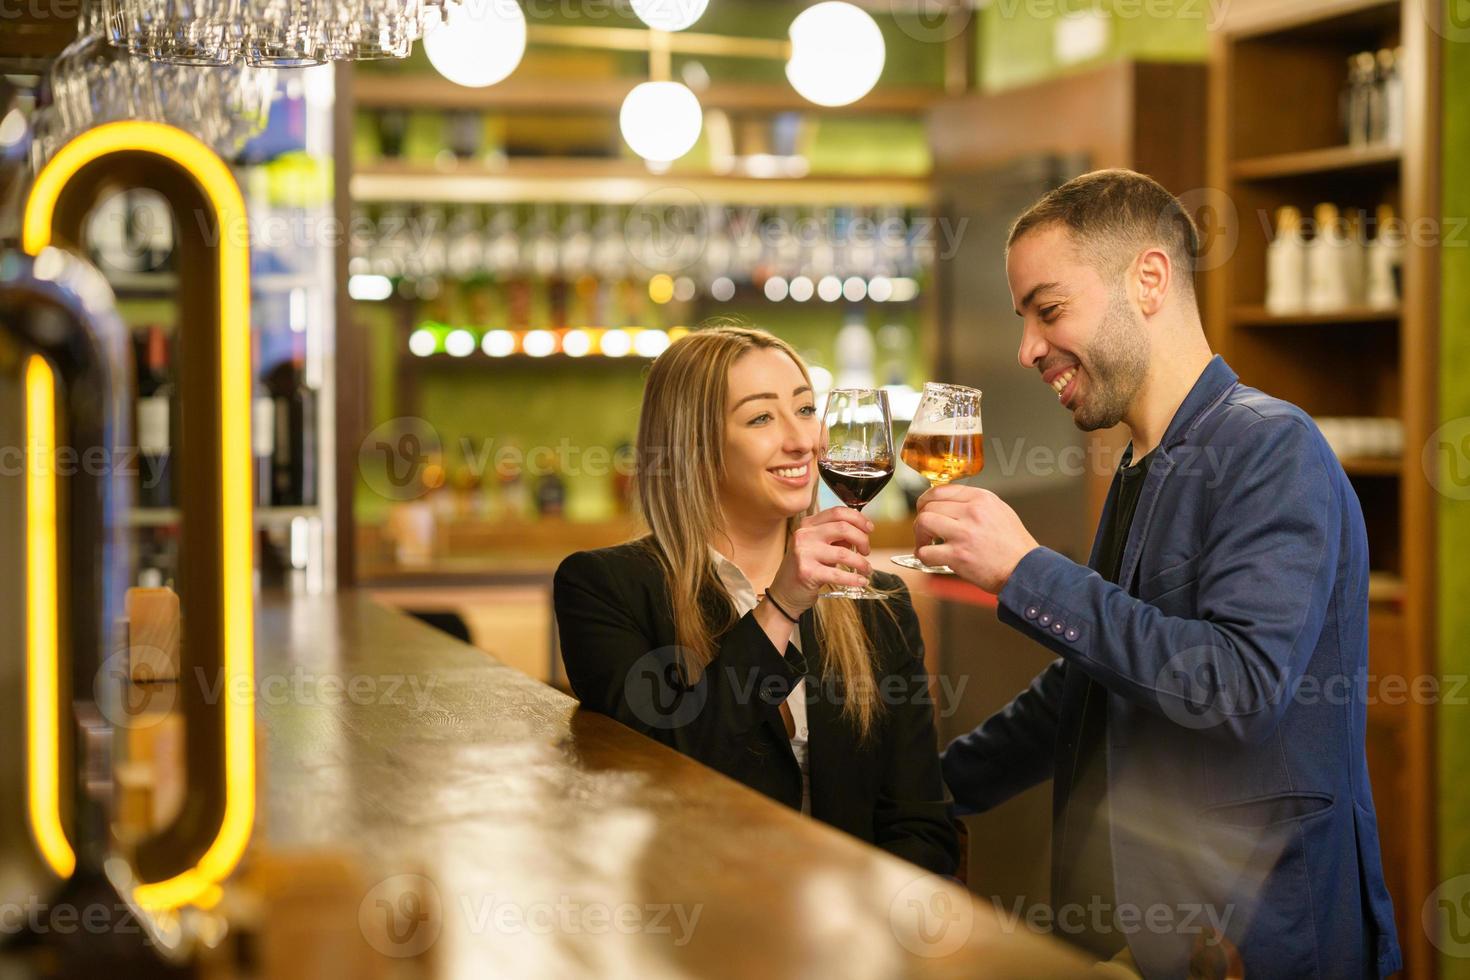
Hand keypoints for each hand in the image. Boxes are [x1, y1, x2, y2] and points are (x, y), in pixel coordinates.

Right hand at [767, 507, 874, 614]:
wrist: (784, 592)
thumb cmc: (805, 568)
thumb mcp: (818, 547)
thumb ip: (836, 538)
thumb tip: (861, 533)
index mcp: (808, 525)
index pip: (837, 512)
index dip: (858, 519)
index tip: (869, 528)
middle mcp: (804, 535)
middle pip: (843, 527)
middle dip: (862, 539)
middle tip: (867, 551)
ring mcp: (804, 553)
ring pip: (844, 553)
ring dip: (861, 562)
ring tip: (866, 569)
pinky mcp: (807, 572)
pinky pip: (838, 574)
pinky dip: (854, 579)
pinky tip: (861, 581)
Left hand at [913, 485, 1038, 592]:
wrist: (1025, 570)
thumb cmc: (1014, 545)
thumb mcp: (1000, 511)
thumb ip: (975, 503)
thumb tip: (950, 502)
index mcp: (981, 499)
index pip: (940, 490)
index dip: (926, 500)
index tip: (924, 509)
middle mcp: (972, 512)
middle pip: (929, 506)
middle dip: (922, 519)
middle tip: (926, 531)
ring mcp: (964, 533)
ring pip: (924, 522)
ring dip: (920, 534)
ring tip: (926, 543)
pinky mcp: (958, 555)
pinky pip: (926, 551)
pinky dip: (923, 555)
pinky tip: (931, 557)